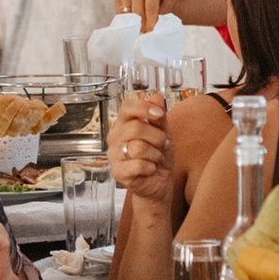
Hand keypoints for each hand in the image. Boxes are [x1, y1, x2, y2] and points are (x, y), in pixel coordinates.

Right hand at [106, 87, 175, 214]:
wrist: (158, 183)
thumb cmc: (158, 156)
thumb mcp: (163, 133)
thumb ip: (159, 116)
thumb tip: (157, 96)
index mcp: (123, 124)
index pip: (126, 107)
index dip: (144, 107)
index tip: (160, 114)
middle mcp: (115, 137)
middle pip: (136, 128)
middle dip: (157, 137)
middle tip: (164, 145)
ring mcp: (114, 156)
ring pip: (138, 147)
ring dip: (156, 154)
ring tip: (157, 159)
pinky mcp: (118, 173)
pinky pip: (138, 165)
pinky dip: (151, 167)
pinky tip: (151, 169)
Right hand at [112, 0, 226, 34]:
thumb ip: (166, 7)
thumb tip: (154, 20)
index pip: (150, 9)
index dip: (151, 23)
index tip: (151, 34)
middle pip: (138, 14)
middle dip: (143, 26)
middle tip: (148, 35)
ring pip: (128, 15)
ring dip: (135, 23)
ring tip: (143, 25)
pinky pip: (121, 13)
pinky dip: (128, 19)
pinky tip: (135, 18)